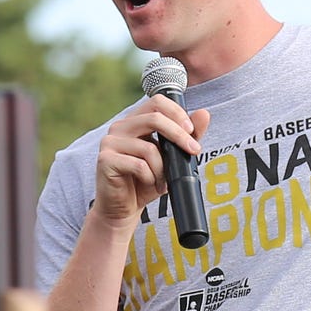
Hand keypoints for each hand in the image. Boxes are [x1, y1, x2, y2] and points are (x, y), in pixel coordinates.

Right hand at [92, 98, 206, 234]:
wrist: (123, 208)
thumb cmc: (146, 181)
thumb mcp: (172, 157)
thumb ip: (186, 136)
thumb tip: (204, 114)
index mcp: (135, 121)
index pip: (157, 102)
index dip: (177, 113)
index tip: (191, 130)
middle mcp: (120, 127)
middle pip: (155, 119)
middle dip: (179, 136)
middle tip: (193, 151)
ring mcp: (110, 142)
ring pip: (149, 148)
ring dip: (163, 168)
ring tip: (163, 182)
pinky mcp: (106, 160)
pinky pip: (138, 165)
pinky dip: (151, 178)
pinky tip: (149, 184)